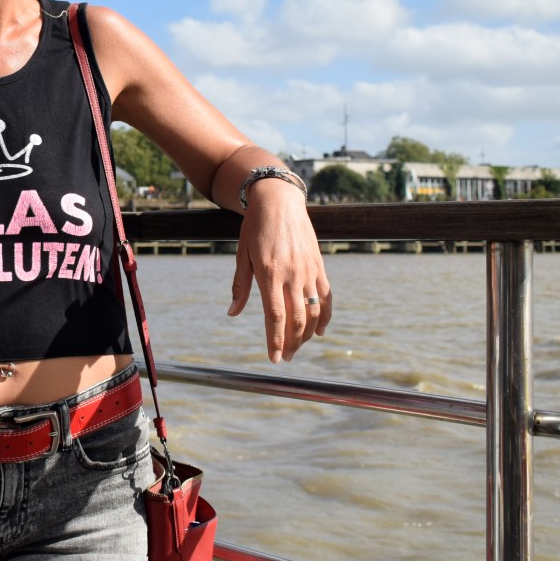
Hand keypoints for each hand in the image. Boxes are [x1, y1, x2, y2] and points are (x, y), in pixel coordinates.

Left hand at [226, 182, 331, 361]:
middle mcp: (292, 274)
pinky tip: (318, 331)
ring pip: (313, 311)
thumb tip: (232, 313)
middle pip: (296, 318)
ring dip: (306, 334)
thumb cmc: (255, 228)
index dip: (275, 340)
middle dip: (291, 343)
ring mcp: (308, 271)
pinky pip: (326, 297)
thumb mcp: (242, 255)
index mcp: (270, 273)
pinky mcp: (319, 266)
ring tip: (297, 347)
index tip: (274, 359)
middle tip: (285, 357)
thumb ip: (240, 286)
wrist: (279, 201)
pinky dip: (325, 316)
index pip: (275, 316)